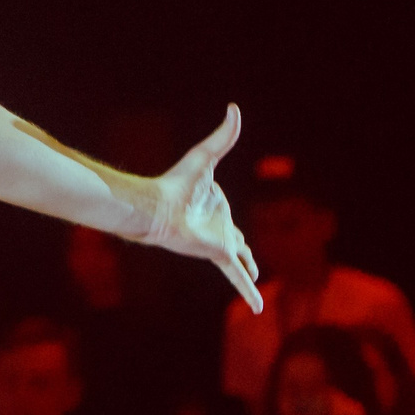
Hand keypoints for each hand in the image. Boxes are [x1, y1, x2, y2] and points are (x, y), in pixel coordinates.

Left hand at [142, 105, 263, 312]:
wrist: (158, 207)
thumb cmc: (177, 182)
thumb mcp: (206, 156)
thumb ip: (222, 135)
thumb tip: (234, 107)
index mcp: (218, 205)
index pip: (227, 212)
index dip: (227, 214)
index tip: (225, 218)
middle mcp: (219, 226)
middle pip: (236, 238)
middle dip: (242, 247)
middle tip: (247, 256)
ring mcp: (219, 242)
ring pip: (240, 259)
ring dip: (247, 269)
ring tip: (252, 278)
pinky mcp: (218, 255)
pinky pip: (237, 276)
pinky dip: (247, 290)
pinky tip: (256, 306)